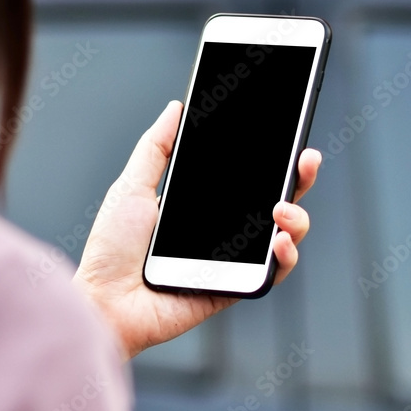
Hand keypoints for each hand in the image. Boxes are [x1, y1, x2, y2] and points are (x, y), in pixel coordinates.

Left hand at [73, 101, 320, 358]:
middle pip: (276, 202)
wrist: (104, 301)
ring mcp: (232, 261)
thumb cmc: (111, 251)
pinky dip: (285, 257)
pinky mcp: (235, 288)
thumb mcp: (132, 187)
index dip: (273, 159)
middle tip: (306, 159)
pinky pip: (272, 274)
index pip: (248, 179)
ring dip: (297, 219)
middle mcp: (223, 232)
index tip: (290, 138)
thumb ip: (156, 148)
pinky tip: (280, 242)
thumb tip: (176, 108)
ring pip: (284, 236)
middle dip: (298, 179)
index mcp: (202, 207)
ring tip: (283, 211)